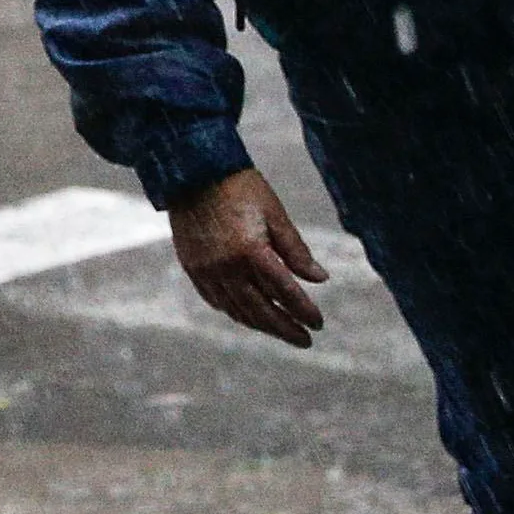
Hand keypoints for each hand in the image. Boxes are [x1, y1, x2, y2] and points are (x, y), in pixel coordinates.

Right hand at [171, 168, 328, 348]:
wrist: (193, 173)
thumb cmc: (242, 188)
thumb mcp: (275, 214)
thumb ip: (296, 251)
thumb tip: (320, 279)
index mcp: (251, 251)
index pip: (284, 291)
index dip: (303, 310)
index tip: (318, 324)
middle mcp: (226, 267)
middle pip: (261, 309)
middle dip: (285, 328)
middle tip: (306, 340)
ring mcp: (206, 271)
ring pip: (238, 310)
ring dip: (262, 325)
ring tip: (283, 331)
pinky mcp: (193, 269)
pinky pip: (217, 301)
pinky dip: (236, 312)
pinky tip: (251, 317)